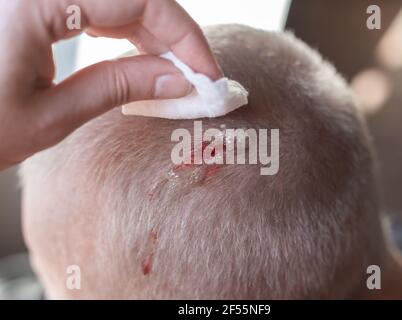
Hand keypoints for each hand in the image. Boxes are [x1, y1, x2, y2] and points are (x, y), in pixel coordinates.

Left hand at [0, 0, 221, 169]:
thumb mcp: (51, 115)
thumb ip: (120, 87)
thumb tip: (179, 80)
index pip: (139, 0)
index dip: (184, 37)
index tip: (208, 73)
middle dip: (172, 36)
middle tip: (196, 78)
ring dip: (150, 34)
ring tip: (172, 73)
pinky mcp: (30, 5)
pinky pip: (91, 7)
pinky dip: (121, 32)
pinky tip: (136, 57)